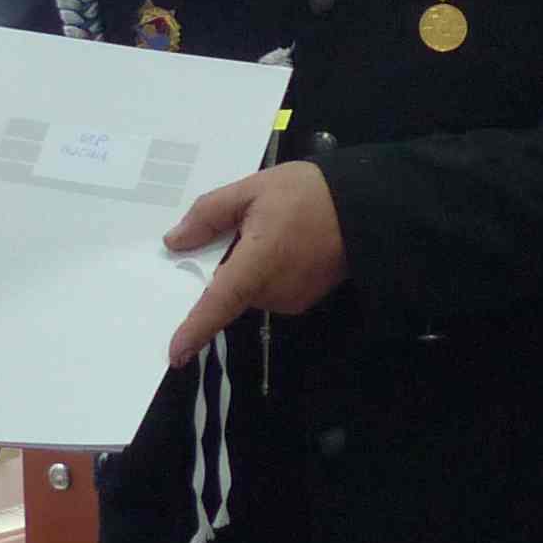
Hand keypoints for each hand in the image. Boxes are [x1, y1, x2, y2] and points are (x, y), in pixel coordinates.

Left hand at [162, 162, 346, 360]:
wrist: (368, 208)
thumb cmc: (310, 194)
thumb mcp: (253, 188)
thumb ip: (209, 214)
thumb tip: (174, 241)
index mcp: (258, 264)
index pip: (218, 303)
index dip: (195, 329)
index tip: (175, 354)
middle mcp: (273, 291)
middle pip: (229, 290)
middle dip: (221, 267)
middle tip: (235, 228)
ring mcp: (291, 300)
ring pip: (249, 290)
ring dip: (245, 268)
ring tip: (267, 229)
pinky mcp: (303, 300)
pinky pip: (269, 289)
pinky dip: (264, 272)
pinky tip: (282, 243)